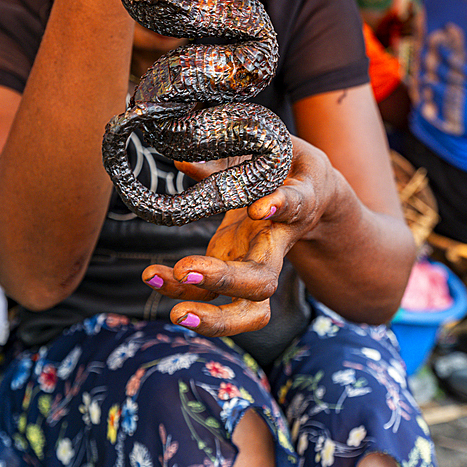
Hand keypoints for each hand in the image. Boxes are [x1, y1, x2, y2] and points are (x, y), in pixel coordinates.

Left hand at [141, 137, 337, 336]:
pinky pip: (211, 292)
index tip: (257, 208)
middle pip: (264, 281)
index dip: (279, 207)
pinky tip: (153, 276)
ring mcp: (257, 263)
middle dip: (226, 282)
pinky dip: (180, 291)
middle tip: (186, 269)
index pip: (294, 206)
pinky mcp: (235, 268)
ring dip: (213, 318)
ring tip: (176, 313)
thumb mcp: (265, 149)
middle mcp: (278, 242)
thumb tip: (183, 162)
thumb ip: (228, 157)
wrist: (313, 192)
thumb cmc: (286, 164)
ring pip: (250, 310)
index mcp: (297, 201)